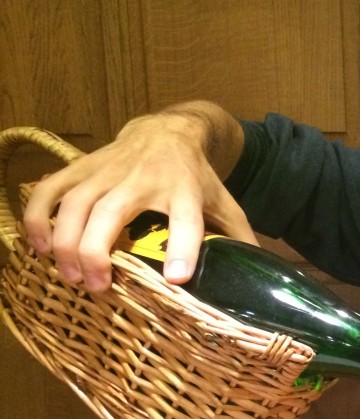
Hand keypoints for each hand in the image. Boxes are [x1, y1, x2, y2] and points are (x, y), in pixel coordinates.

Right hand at [22, 104, 254, 292]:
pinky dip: (39, 216)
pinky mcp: (82, 166)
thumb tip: (260, 280)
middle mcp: (145, 178)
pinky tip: (39, 248)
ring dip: (66, 242)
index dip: (183, 248)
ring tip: (70, 277)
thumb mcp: (225, 203)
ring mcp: (108, 170)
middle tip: (98, 287)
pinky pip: (51, 189)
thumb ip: (240, 238)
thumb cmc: (198, 177)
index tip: (178, 279)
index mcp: (186, 190)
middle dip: (100, 252)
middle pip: (113, 212)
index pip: (187, 218)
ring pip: (77, 204)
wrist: (168, 130)